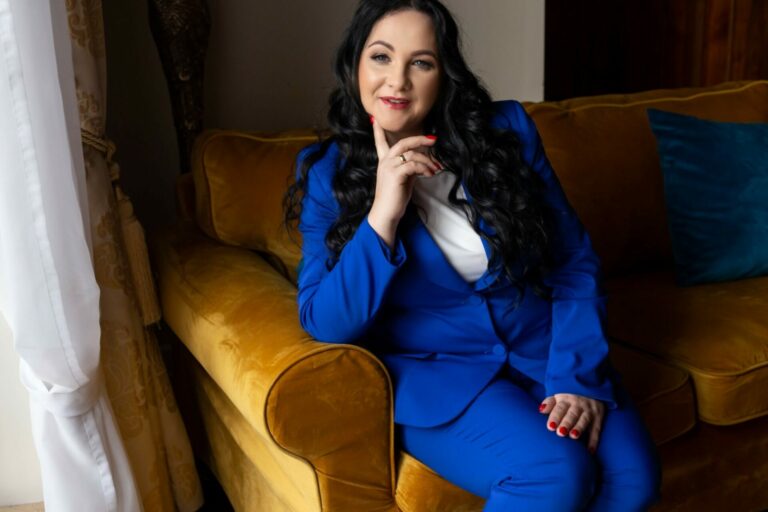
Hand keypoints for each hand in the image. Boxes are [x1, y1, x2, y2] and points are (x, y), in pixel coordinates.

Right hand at [367, 116, 439, 246]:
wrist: (386, 213)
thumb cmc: (395, 199)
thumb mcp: (403, 180)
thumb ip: (409, 168)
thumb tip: (421, 162)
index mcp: (384, 162)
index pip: (380, 142)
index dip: (378, 131)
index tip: (374, 119)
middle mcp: (385, 162)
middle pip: (403, 143)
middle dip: (420, 139)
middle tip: (433, 140)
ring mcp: (389, 167)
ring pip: (412, 155)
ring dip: (427, 161)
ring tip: (435, 169)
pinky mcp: (395, 174)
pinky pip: (413, 165)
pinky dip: (425, 168)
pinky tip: (429, 175)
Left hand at [539, 393, 604, 453]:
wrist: (591, 391)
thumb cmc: (568, 400)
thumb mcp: (558, 398)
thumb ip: (549, 403)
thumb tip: (541, 410)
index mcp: (566, 400)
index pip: (560, 408)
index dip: (555, 417)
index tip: (550, 426)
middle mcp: (578, 404)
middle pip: (572, 414)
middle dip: (566, 423)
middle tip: (560, 432)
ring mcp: (590, 411)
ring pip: (584, 420)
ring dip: (579, 428)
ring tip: (573, 436)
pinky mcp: (599, 418)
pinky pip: (596, 430)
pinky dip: (594, 441)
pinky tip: (590, 451)